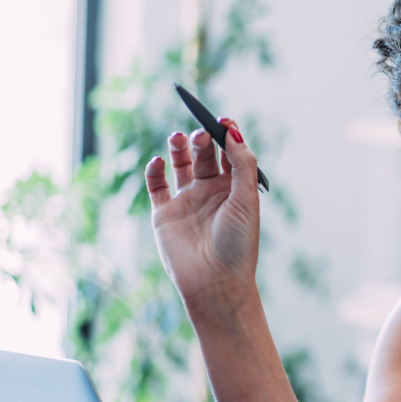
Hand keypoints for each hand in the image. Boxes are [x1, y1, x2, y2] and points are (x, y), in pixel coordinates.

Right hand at [145, 120, 260, 311]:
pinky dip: (154, 170)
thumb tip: (233, 130)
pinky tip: (158, 161)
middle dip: (202, 139)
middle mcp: (211, 192)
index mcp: (235, 188)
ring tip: (178, 137)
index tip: (223, 119)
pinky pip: (156, 185)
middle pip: (204, 154)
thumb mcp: (246, 198)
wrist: (215, 282)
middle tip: (200, 133)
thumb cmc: (238, 243)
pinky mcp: (165, 214)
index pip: (230, 152)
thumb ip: (241, 163)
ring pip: (180, 164)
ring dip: (178, 147)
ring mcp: (187, 201)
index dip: (226, 134)